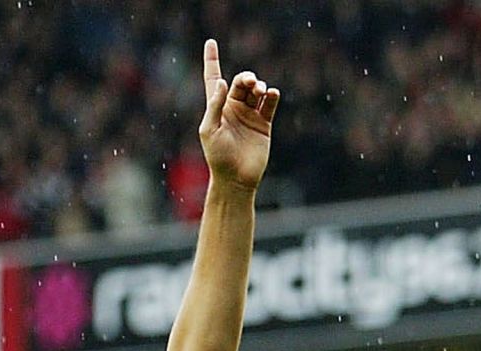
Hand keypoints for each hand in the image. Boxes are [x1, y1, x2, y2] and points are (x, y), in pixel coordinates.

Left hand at [199, 39, 279, 191]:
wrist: (236, 179)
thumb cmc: (218, 157)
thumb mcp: (209, 130)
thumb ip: (214, 106)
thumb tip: (223, 82)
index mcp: (217, 107)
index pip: (214, 78)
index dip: (212, 60)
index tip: (210, 42)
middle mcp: (234, 108)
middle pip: (240, 83)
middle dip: (246, 78)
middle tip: (251, 83)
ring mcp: (249, 115)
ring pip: (256, 91)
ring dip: (258, 86)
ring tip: (261, 90)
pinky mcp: (263, 124)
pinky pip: (268, 105)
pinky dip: (271, 97)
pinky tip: (271, 94)